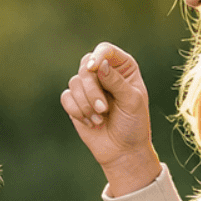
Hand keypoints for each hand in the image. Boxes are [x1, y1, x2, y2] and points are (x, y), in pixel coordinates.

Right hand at [60, 43, 160, 195]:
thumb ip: (116, 81)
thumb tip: (99, 65)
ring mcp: (88, 88)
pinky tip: (90, 123)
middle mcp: (104, 74)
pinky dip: (77, 111)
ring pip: (75, 82)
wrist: (122, 150)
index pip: (106, 51)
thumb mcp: (131, 101)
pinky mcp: (75, 102)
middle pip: (86, 66)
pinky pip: (66, 98)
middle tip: (103, 109)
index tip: (94, 68)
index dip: (98, 56)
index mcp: (123, 68)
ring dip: (86, 104)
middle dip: (92, 90)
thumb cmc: (133, 124)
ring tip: (100, 119)